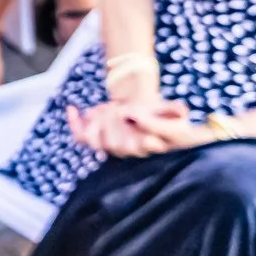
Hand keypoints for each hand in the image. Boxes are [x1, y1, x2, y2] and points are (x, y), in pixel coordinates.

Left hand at [68, 98, 198, 157]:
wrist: (139, 110)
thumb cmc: (156, 112)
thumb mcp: (168, 109)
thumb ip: (175, 110)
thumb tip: (183, 110)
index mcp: (148, 144)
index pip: (144, 147)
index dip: (142, 142)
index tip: (138, 126)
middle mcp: (128, 149)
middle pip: (117, 144)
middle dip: (114, 123)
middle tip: (120, 108)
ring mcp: (110, 145)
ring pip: (97, 141)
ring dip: (98, 122)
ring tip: (109, 106)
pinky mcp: (95, 139)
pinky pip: (81, 137)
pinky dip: (74, 124)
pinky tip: (72, 108)